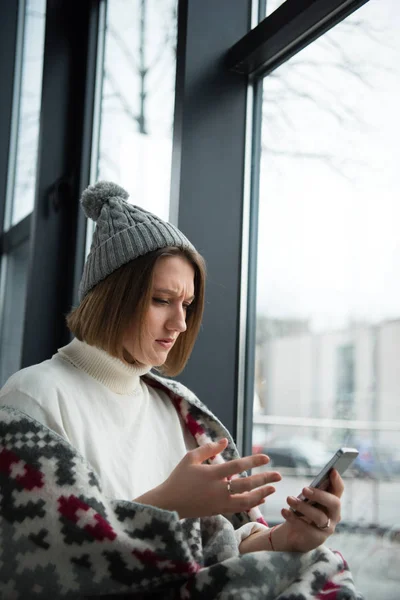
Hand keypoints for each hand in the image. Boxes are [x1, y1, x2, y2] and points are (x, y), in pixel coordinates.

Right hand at [135, 438, 281, 518]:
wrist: (168, 504)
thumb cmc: (179, 478)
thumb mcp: (190, 458)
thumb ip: (208, 449)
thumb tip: (225, 441)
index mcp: (211, 474)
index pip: (237, 466)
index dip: (253, 461)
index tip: (267, 458)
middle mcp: (218, 490)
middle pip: (246, 485)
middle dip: (264, 480)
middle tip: (278, 475)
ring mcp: (219, 503)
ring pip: (246, 501)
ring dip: (261, 494)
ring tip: (272, 488)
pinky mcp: (218, 511)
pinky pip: (239, 508)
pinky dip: (251, 503)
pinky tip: (259, 498)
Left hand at [277, 468, 343, 551]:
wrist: (292, 537)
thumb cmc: (301, 513)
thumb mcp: (306, 501)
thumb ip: (310, 492)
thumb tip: (310, 483)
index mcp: (331, 503)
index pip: (339, 490)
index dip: (337, 480)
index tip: (331, 471)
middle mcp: (333, 516)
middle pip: (334, 504)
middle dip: (320, 495)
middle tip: (304, 489)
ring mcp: (326, 529)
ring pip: (320, 517)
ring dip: (303, 507)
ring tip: (289, 499)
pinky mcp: (316, 539)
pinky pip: (307, 528)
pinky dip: (294, 518)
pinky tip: (284, 511)